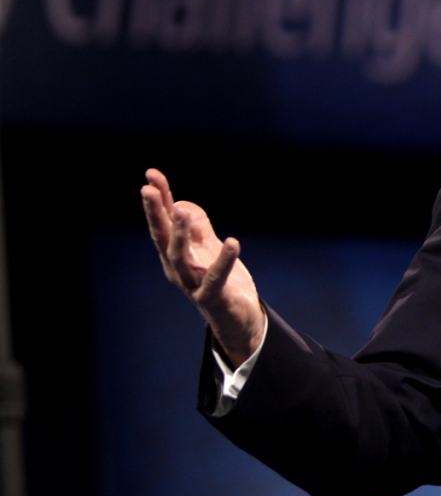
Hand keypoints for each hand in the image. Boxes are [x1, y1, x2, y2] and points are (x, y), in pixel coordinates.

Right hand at [141, 169, 263, 367]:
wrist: (237, 320)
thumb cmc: (221, 282)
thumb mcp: (208, 249)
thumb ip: (196, 227)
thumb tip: (180, 204)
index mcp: (176, 255)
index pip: (164, 222)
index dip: (159, 199)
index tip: (151, 174)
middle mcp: (178, 269)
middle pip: (162, 237)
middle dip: (156, 213)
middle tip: (149, 189)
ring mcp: (193, 284)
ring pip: (180, 257)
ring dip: (180, 233)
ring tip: (182, 210)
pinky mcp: (212, 297)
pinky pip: (216, 278)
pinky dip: (223, 260)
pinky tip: (231, 242)